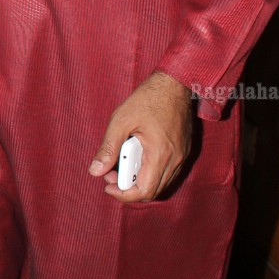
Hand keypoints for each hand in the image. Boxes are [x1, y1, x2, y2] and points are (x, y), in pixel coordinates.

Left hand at [89, 70, 192, 203]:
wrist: (175, 83)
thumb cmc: (148, 98)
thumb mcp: (121, 120)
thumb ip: (108, 147)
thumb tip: (95, 171)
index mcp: (160, 154)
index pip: (144, 190)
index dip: (124, 194)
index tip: (108, 187)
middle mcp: (175, 160)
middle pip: (152, 191)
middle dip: (129, 188)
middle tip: (111, 174)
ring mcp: (181, 156)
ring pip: (160, 183)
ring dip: (140, 180)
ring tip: (121, 164)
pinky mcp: (183, 151)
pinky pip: (167, 172)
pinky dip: (150, 172)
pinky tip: (136, 157)